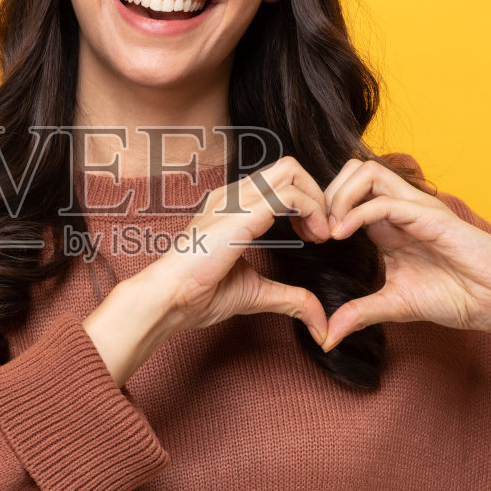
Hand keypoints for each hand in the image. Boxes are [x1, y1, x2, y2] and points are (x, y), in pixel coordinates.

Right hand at [131, 155, 333, 346]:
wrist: (169, 298)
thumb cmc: (198, 294)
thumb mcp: (257, 293)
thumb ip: (290, 299)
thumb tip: (320, 323)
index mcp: (232, 207)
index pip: (278, 181)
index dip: (305, 203)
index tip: (312, 236)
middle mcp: (234, 196)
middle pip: (289, 167)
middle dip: (316, 194)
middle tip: (321, 232)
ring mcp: (236, 199)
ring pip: (292, 171)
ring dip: (317, 200)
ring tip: (320, 235)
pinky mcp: (242, 213)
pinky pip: (290, 195)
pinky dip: (312, 211)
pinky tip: (313, 238)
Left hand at [318, 158, 490, 350]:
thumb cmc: (455, 296)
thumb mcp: (393, 306)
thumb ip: (359, 314)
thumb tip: (326, 337)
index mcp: (388, 225)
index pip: (347, 192)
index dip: (323, 208)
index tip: (310, 239)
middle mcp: (400, 209)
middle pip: (353, 170)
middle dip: (326, 193)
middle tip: (317, 230)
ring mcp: (416, 209)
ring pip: (367, 172)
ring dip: (339, 196)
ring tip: (330, 231)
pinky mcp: (431, 217)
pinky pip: (387, 201)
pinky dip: (357, 212)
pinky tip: (343, 235)